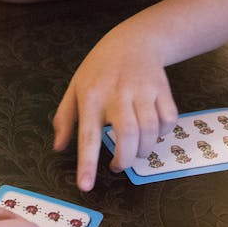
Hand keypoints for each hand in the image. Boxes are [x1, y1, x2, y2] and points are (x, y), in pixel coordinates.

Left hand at [52, 27, 178, 190]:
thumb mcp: (75, 87)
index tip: (86, 186)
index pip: (88, 135)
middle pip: (127, 135)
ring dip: (145, 150)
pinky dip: (163, 133)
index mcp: (91, 96)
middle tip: (119, 165)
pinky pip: (168, 119)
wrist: (134, 40)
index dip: (88, 163)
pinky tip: (153, 133)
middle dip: (126, 159)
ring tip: (135, 152)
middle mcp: (118, 94)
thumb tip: (59, 147)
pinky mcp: (163, 89)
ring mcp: (143, 90)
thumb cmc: (99, 69)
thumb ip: (65, 118)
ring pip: (150, 130)